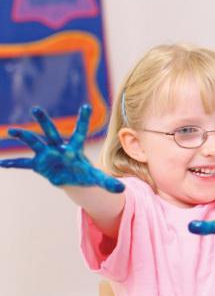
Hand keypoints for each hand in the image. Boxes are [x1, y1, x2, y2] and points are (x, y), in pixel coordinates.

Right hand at [1, 105, 123, 192]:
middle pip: (51, 132)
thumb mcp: (96, 178)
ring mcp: (47, 155)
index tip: (86, 106)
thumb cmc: (84, 174)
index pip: (80, 133)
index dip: (83, 121)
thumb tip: (122, 190)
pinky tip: (2, 164)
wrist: (71, 177)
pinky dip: (14, 164)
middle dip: (44, 121)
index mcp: (74, 150)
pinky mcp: (38, 165)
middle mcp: (59, 148)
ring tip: (12, 130)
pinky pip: (24, 164)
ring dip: (24, 136)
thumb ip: (107, 182)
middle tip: (36, 108)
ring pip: (35, 143)